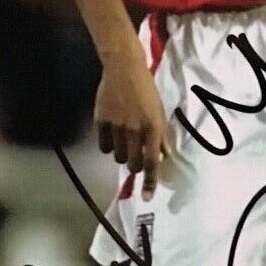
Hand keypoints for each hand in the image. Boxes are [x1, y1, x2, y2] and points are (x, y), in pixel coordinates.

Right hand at [95, 49, 173, 198]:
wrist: (124, 68)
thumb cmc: (147, 89)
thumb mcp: (160, 112)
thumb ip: (161, 135)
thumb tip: (164, 156)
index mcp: (153, 128)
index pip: (152, 162)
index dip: (150, 182)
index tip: (148, 198)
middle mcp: (135, 130)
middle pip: (132, 164)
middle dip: (135, 166)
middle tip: (135, 159)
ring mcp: (116, 126)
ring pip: (117, 157)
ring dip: (121, 154)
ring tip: (124, 142)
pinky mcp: (101, 121)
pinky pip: (103, 146)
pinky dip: (107, 146)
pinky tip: (111, 136)